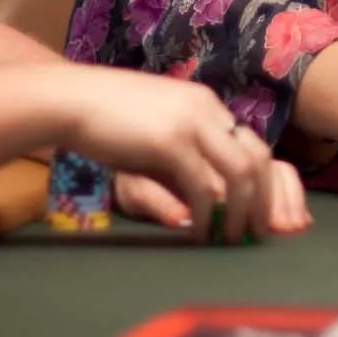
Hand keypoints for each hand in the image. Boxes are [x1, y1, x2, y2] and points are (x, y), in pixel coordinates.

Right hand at [64, 73, 277, 244]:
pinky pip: (203, 187)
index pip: (252, 143)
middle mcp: (207, 109)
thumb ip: (183, 150)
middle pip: (258, 158)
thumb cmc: (109, 117)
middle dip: (265, 200)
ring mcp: (191, 123)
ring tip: (232, 238)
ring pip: (240, 173)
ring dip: (242, 212)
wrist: (72, 99)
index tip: (260, 212)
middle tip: (260, 233)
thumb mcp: (157, 129)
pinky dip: (206, 215)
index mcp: (206, 104)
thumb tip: (204, 190)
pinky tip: (197, 232)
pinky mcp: (170, 142)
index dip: (263, 182)